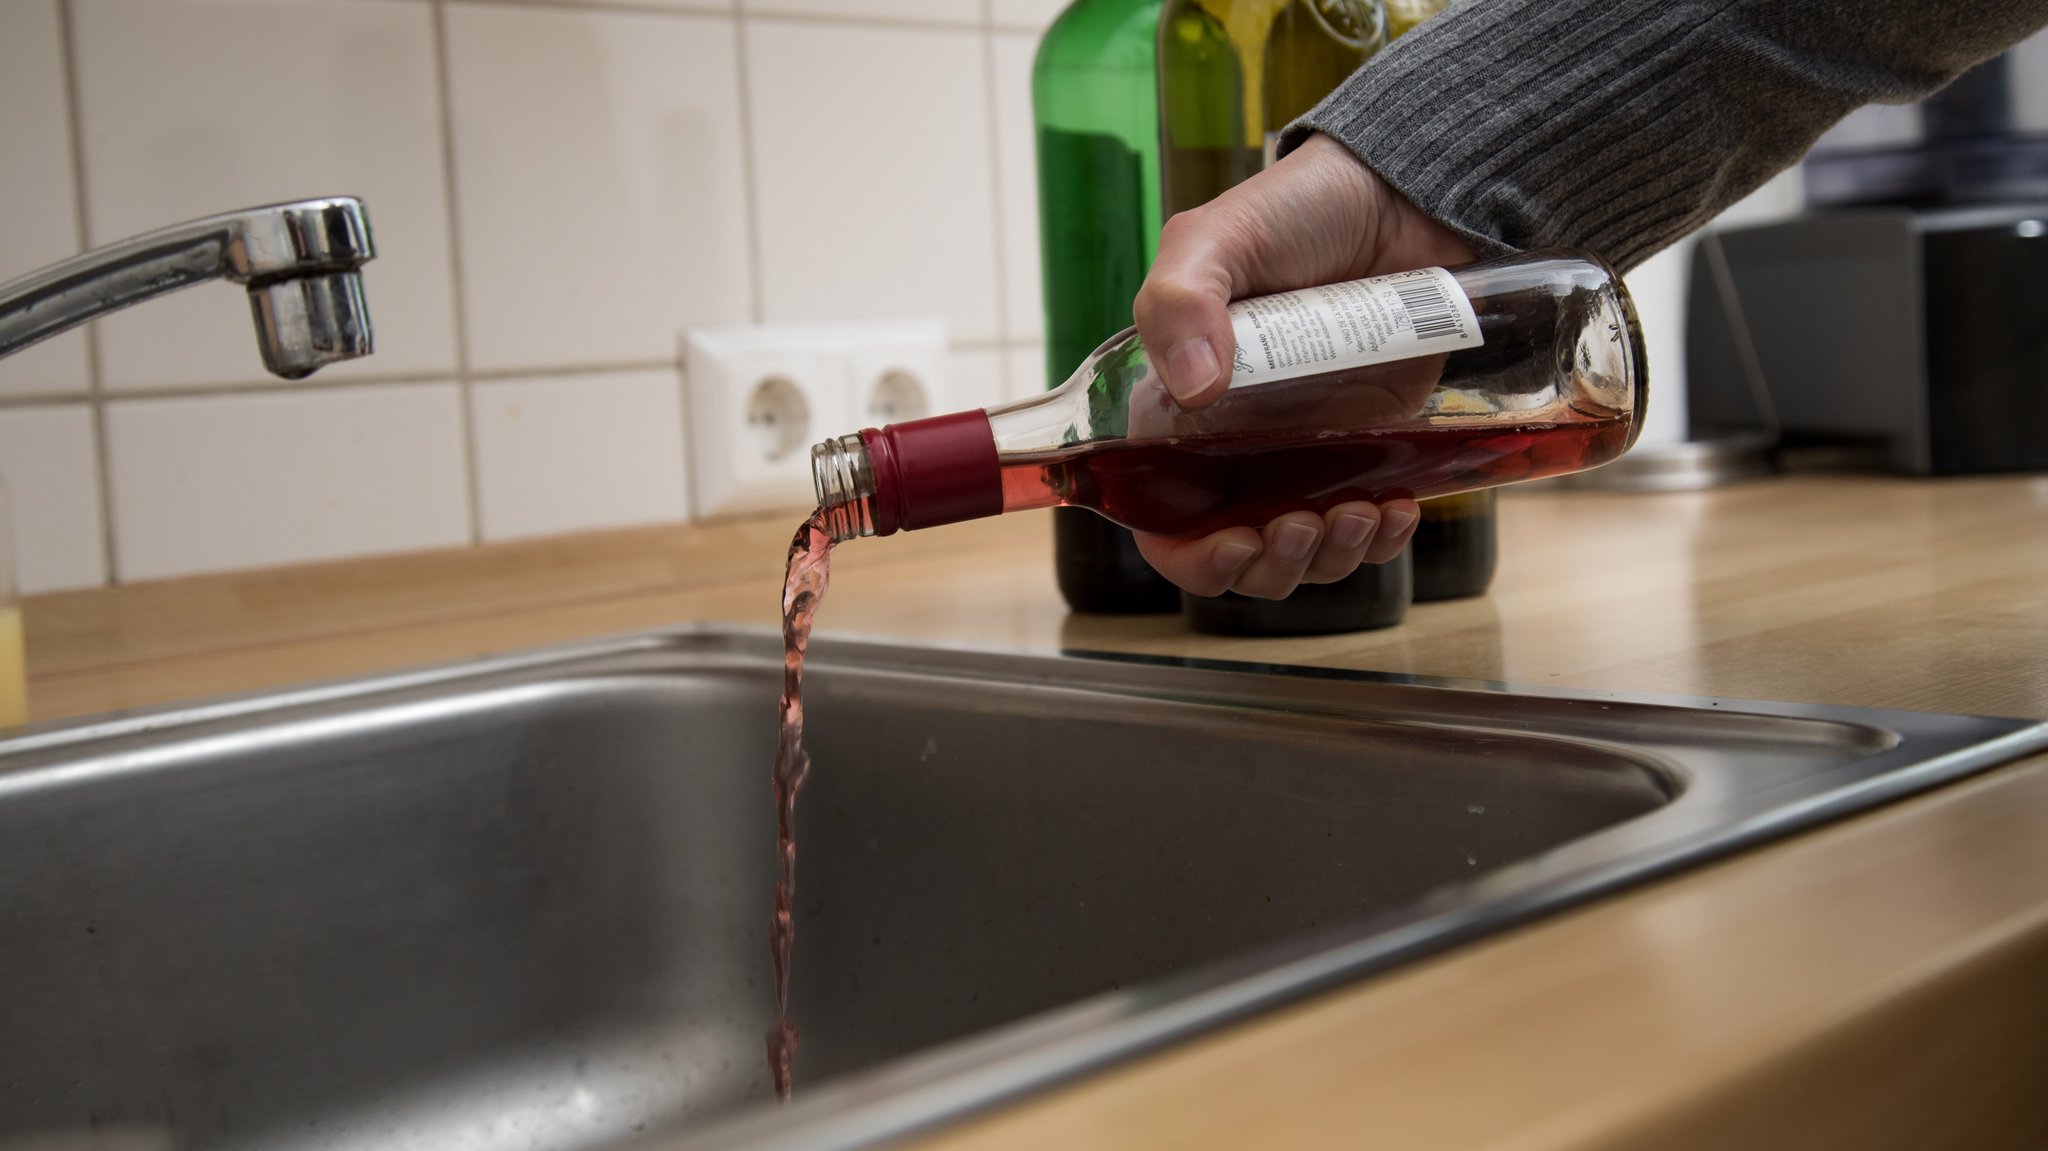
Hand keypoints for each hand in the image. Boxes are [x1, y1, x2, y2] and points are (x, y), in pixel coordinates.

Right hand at [1130, 132, 1476, 598]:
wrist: (1405, 198)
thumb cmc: (1299, 210)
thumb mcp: (1218, 238)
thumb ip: (1180, 301)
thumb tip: (1193, 391)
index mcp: (1176, 411)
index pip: (1161, 518)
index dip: (1190, 554)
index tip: (1234, 544)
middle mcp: (1235, 446)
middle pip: (1238, 555)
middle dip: (1272, 564)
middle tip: (1305, 524)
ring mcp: (1305, 454)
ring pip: (1306, 553)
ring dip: (1330, 556)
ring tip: (1361, 512)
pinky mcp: (1369, 450)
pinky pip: (1367, 528)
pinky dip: (1384, 539)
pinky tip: (1399, 507)